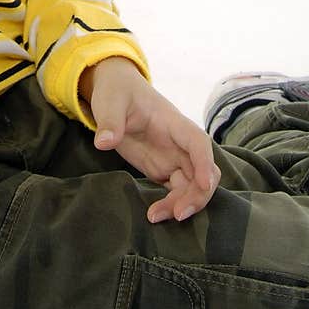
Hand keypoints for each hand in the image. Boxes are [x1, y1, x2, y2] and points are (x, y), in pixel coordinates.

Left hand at [83, 57, 220, 222]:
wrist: (116, 90)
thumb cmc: (117, 91)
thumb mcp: (110, 101)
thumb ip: (110, 121)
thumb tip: (104, 143)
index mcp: (173, 122)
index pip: (198, 142)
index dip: (205, 163)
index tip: (205, 184)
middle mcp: (179, 143)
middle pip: (203, 171)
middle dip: (197, 194)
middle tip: (178, 214)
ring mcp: (173, 157)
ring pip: (192, 186)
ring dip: (182, 204)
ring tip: (155, 217)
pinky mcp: (163, 169)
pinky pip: (176, 192)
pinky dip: (171, 205)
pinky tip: (154, 215)